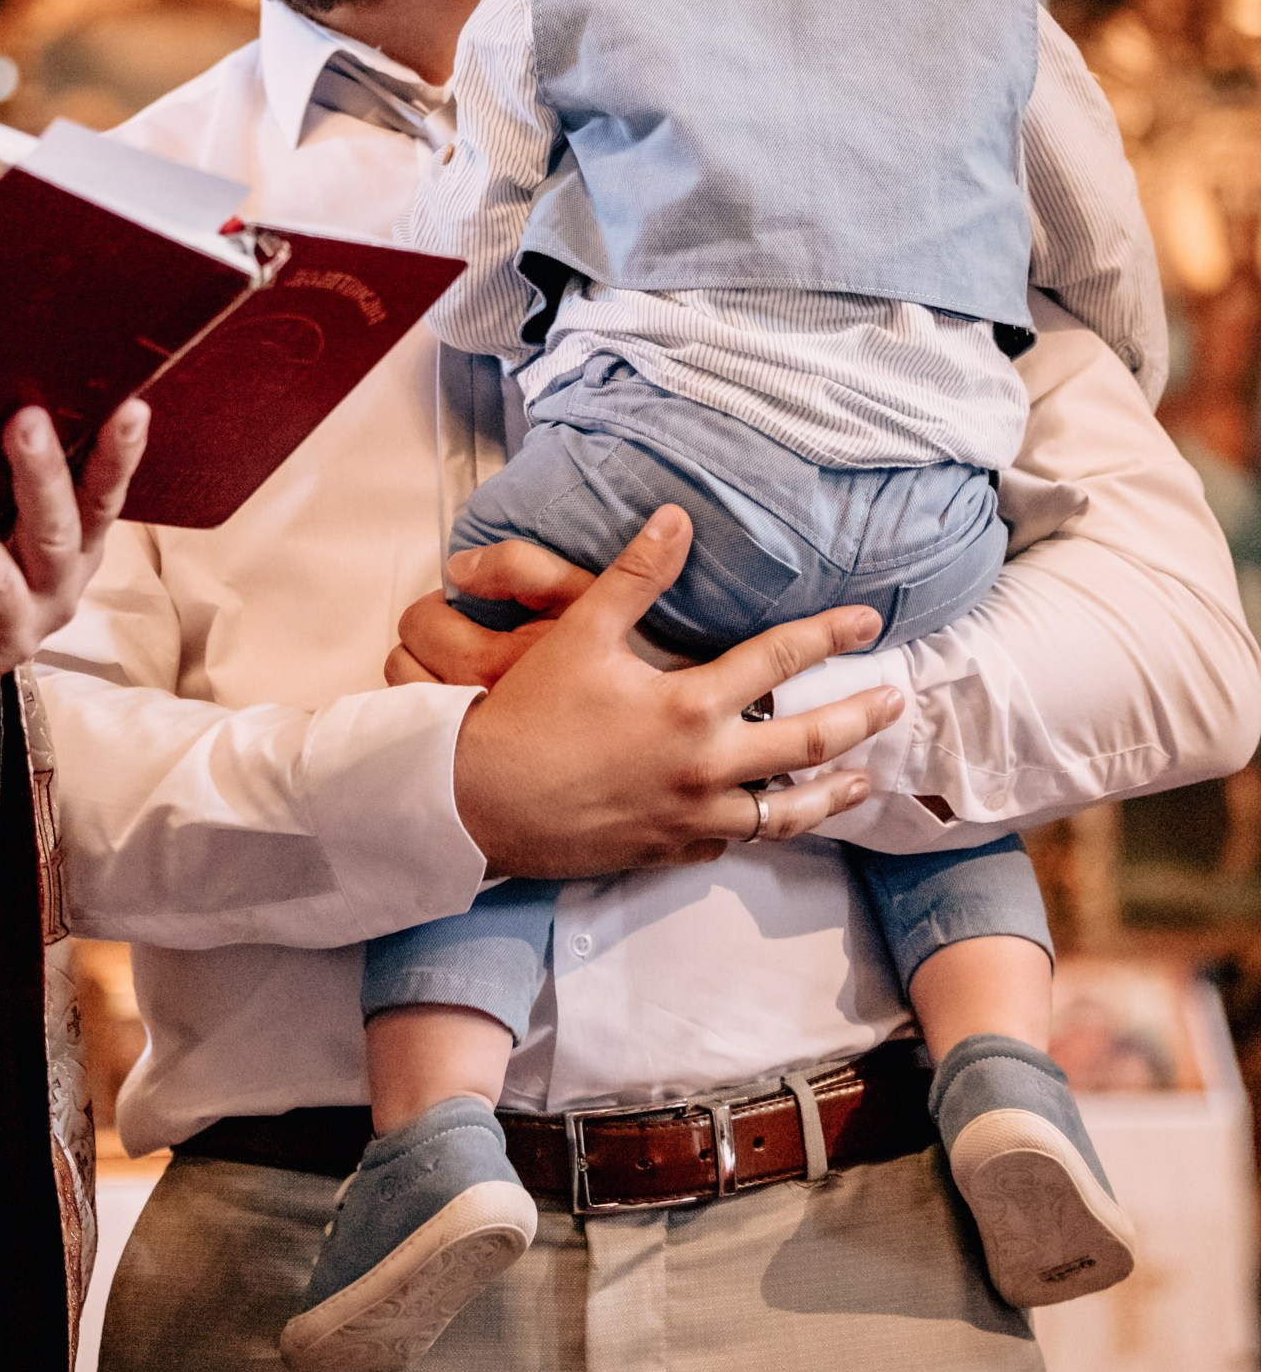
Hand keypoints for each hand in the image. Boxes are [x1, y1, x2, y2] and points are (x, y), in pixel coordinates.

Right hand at [430, 510, 902, 876]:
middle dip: (859, 719)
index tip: (869, 622)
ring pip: (783, 813)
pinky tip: (765, 821)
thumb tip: (676, 519)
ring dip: (831, 795)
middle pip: (806, 744)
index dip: (828, 635)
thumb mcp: (579, 633)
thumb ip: (634, 576)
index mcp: (690, 707)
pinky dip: (754, 831)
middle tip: (896, 702)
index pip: (779, 661)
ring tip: (865, 782)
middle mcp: (705, 768)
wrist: (476, 801)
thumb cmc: (526, 714)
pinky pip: (729, 845)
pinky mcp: (666, 852)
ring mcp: (691, 819)